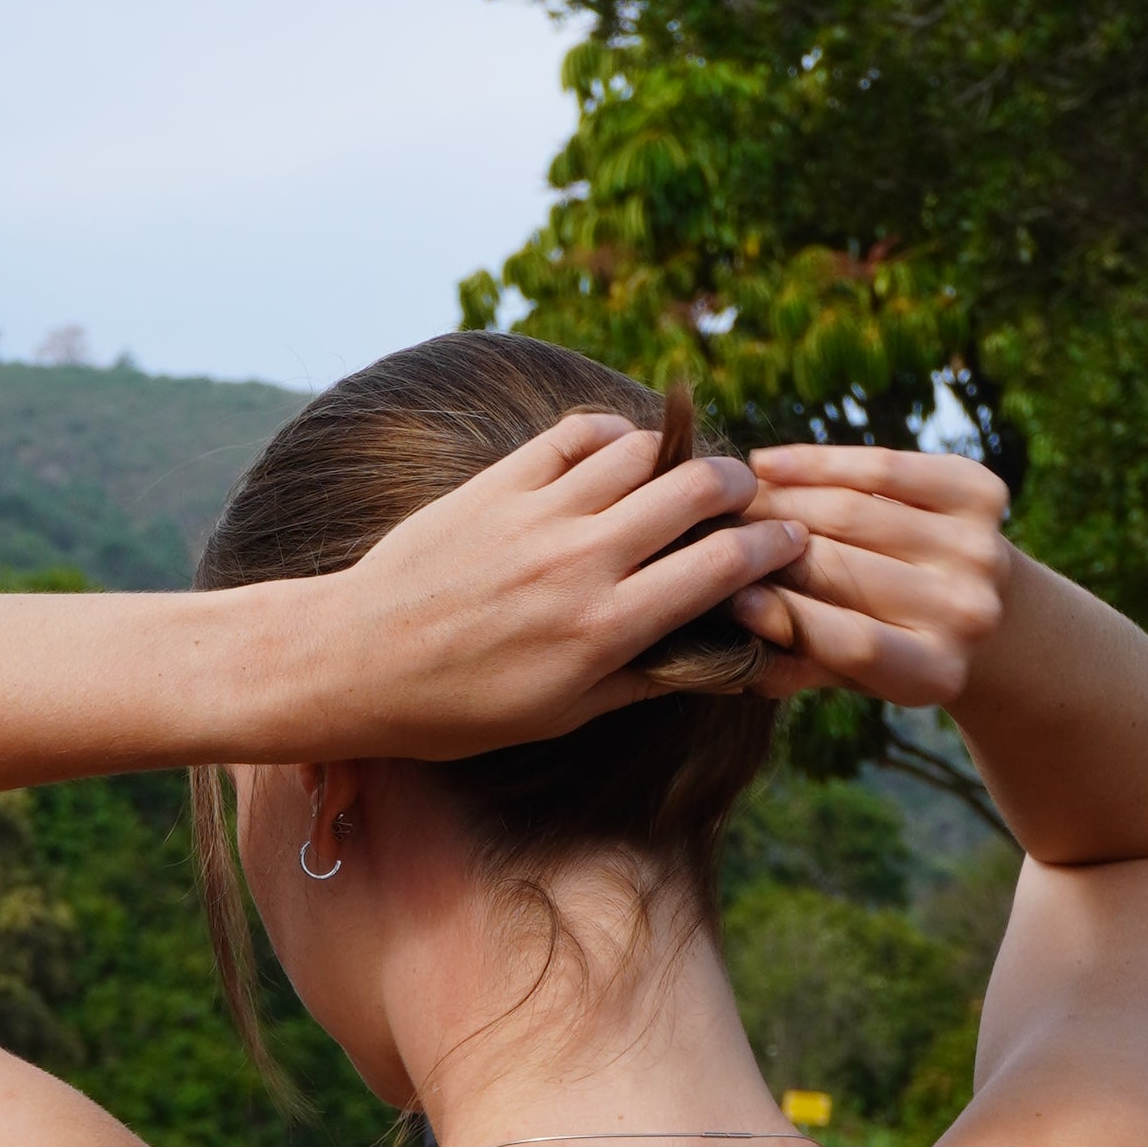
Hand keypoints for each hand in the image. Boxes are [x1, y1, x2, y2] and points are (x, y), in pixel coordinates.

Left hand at [305, 415, 806, 755]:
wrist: (356, 662)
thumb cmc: (458, 709)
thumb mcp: (562, 714)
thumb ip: (642, 678)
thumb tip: (713, 658)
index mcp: (605, 628)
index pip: (721, 567)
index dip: (771, 545)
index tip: (791, 537)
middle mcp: (579, 562)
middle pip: (694, 491)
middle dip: (739, 485)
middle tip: (747, 492)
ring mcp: (536, 515)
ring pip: (640, 451)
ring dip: (677, 454)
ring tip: (685, 471)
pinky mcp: (495, 484)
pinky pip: (573, 435)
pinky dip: (610, 433)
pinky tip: (620, 450)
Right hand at [734, 444, 1010, 708]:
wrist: (974, 601)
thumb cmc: (885, 641)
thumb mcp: (842, 672)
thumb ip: (796, 659)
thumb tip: (740, 618)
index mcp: (937, 671)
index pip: (850, 640)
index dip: (782, 614)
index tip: (727, 594)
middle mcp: (969, 611)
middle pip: (846, 568)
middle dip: (768, 547)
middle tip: (709, 533)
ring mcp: (981, 549)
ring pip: (855, 510)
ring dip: (781, 500)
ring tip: (735, 499)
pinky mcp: (982, 492)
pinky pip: (881, 466)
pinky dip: (817, 462)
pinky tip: (767, 465)